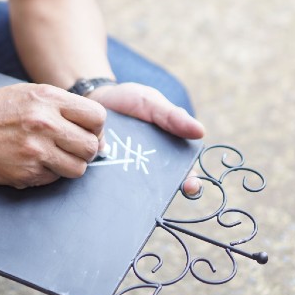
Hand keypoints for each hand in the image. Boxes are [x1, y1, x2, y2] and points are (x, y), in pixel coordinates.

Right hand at [0, 83, 105, 188]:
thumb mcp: (31, 93)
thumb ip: (64, 107)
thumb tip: (97, 133)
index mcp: (49, 98)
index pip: (97, 116)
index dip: (96, 127)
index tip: (88, 131)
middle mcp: (45, 123)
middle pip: (92, 146)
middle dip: (87, 149)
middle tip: (72, 147)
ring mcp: (36, 151)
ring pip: (78, 168)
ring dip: (70, 164)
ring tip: (53, 155)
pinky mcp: (27, 173)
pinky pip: (55, 178)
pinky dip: (49, 173)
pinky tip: (33, 161)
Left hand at [87, 82, 204, 195]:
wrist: (93, 98)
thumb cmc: (129, 100)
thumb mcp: (152, 102)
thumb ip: (173, 116)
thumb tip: (201, 132)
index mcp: (167, 152)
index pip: (184, 173)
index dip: (190, 182)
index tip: (191, 185)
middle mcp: (148, 167)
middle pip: (160, 188)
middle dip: (163, 195)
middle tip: (160, 196)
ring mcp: (125, 172)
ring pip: (134, 191)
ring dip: (135, 196)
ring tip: (132, 196)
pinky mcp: (104, 173)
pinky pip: (109, 186)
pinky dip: (110, 191)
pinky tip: (107, 192)